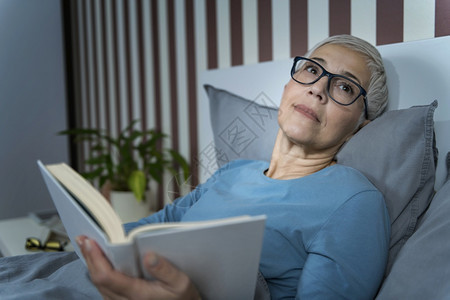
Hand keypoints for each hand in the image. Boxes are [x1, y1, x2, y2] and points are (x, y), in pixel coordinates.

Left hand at [76, 236, 199, 299]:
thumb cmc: (183, 297)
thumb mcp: (181, 282)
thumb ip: (165, 270)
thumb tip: (149, 255)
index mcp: (138, 295)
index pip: (106, 277)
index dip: (95, 258)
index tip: (90, 242)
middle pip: (97, 280)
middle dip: (89, 257)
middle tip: (83, 238)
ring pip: (98, 285)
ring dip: (91, 264)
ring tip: (87, 246)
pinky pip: (104, 288)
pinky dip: (98, 273)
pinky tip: (97, 261)